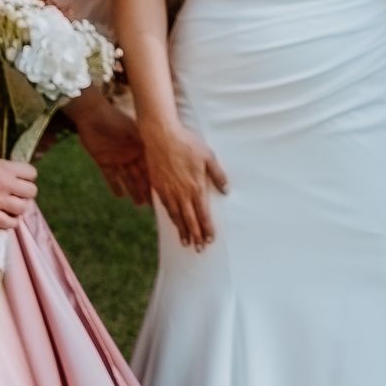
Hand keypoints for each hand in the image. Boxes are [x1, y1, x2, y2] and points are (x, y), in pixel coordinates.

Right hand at [0, 153, 38, 229]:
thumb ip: (8, 170)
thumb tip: (23, 179)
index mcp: (5, 168)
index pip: (32, 173)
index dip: (28, 176)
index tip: (22, 178)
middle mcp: (3, 183)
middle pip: (31, 192)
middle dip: (27, 192)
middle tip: (19, 193)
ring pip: (22, 208)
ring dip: (20, 207)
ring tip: (13, 205)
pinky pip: (7, 223)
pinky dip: (11, 222)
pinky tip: (8, 216)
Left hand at [73, 93, 150, 207]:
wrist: (92, 114)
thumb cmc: (116, 120)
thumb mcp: (134, 131)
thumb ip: (146, 144)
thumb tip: (164, 153)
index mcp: (139, 147)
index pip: (149, 166)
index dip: (154, 179)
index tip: (161, 191)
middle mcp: (130, 155)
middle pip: (138, 175)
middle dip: (145, 189)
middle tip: (152, 204)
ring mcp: (117, 159)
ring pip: (126, 178)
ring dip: (132, 190)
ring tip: (139, 204)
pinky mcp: (103, 161)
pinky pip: (110, 176)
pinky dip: (114, 185)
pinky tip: (120, 196)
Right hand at [144, 119, 228, 249]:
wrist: (161, 136)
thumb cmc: (187, 143)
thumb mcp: (208, 156)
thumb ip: (218, 175)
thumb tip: (226, 190)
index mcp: (196, 187)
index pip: (202, 214)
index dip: (206, 228)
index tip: (210, 240)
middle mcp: (182, 193)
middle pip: (189, 220)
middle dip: (195, 235)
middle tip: (198, 249)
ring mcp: (169, 191)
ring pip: (176, 216)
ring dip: (182, 230)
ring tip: (185, 242)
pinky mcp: (158, 186)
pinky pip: (166, 207)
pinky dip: (171, 218)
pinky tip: (173, 222)